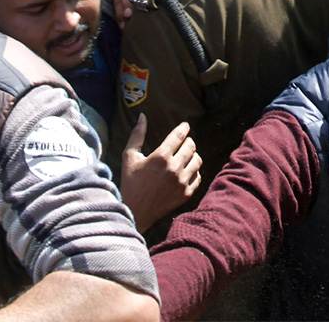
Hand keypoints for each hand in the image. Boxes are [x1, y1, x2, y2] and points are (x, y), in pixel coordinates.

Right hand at [121, 115, 201, 232]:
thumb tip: (142, 116)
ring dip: (193, 155)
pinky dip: (194, 172)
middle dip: (188, 141)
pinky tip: (186, 171)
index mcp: (160, 157)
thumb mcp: (129, 157)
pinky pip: (198, 177)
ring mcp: (182, 182)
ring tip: (185, 156)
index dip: (184, 128)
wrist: (134, 211)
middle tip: (183, 142)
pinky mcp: (186, 194)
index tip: (185, 125)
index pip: (179, 135)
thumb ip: (137, 135)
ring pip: (198, 160)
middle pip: (191, 146)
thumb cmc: (130, 182)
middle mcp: (174, 169)